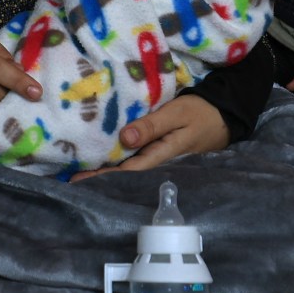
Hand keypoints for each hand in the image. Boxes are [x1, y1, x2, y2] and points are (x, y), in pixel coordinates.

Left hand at [74, 95, 230, 179]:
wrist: (224, 115)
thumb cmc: (201, 113)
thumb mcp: (177, 114)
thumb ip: (152, 126)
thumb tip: (125, 138)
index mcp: (161, 154)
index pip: (127, 170)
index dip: (103, 176)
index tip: (79, 180)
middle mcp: (157, 160)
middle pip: (124, 173)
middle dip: (99, 177)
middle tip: (70, 179)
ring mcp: (157, 157)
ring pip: (128, 166)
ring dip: (106, 169)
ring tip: (79, 170)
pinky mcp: (158, 150)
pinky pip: (135, 158)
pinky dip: (118, 159)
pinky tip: (103, 157)